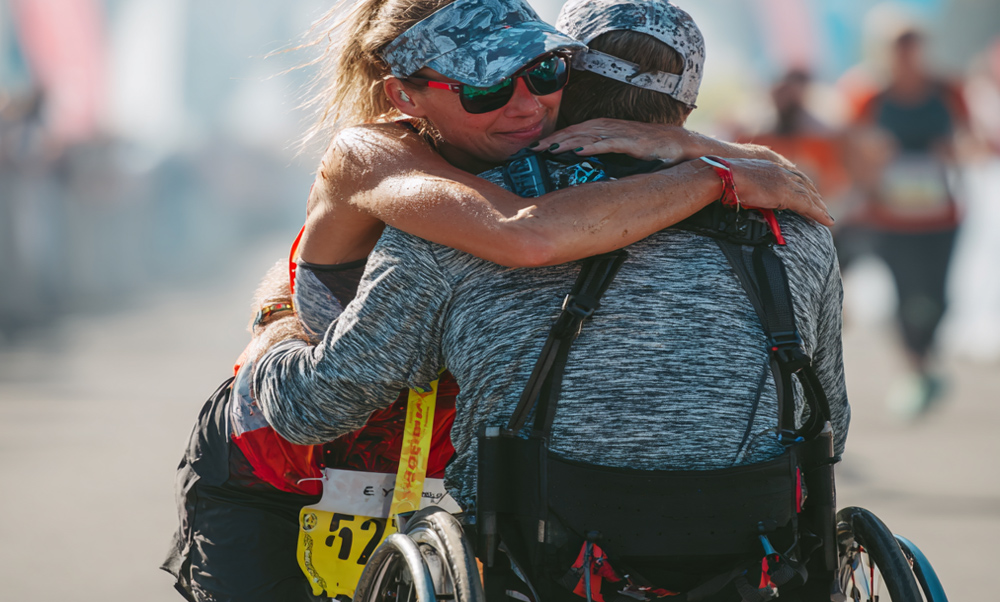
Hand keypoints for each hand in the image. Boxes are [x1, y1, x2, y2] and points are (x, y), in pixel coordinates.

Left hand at [533, 118, 698, 163]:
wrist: (687, 147)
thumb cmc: (656, 150)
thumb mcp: (626, 153)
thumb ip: (607, 155)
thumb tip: (585, 164)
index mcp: (611, 129)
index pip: (578, 131)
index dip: (557, 136)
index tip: (538, 146)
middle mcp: (615, 128)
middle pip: (579, 130)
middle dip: (556, 138)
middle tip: (534, 147)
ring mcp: (626, 134)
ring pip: (591, 134)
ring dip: (568, 140)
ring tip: (549, 148)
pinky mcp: (637, 144)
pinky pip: (611, 143)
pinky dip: (594, 145)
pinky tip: (579, 150)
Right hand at [726, 158, 833, 226]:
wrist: (723, 176)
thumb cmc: (725, 178)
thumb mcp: (740, 180)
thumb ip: (749, 186)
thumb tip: (744, 196)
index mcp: (771, 165)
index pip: (794, 175)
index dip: (804, 186)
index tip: (810, 194)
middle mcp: (781, 171)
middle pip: (805, 184)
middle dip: (815, 196)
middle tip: (823, 208)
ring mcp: (784, 181)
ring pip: (809, 196)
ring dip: (820, 207)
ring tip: (827, 218)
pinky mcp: (785, 194)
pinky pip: (807, 205)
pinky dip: (818, 214)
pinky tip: (826, 221)